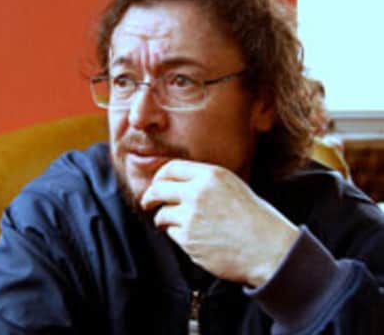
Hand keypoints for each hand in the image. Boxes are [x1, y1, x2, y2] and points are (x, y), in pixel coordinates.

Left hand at [140, 160, 299, 287]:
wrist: (269, 249)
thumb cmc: (255, 219)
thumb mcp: (232, 186)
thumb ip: (205, 182)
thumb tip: (176, 183)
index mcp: (211, 175)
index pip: (170, 168)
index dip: (159, 178)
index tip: (156, 185)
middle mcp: (197, 192)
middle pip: (158, 189)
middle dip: (150, 197)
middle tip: (148, 203)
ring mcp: (191, 216)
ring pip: (163, 214)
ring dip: (166, 220)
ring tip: (184, 226)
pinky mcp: (188, 239)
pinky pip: (173, 234)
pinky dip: (180, 237)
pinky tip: (199, 239)